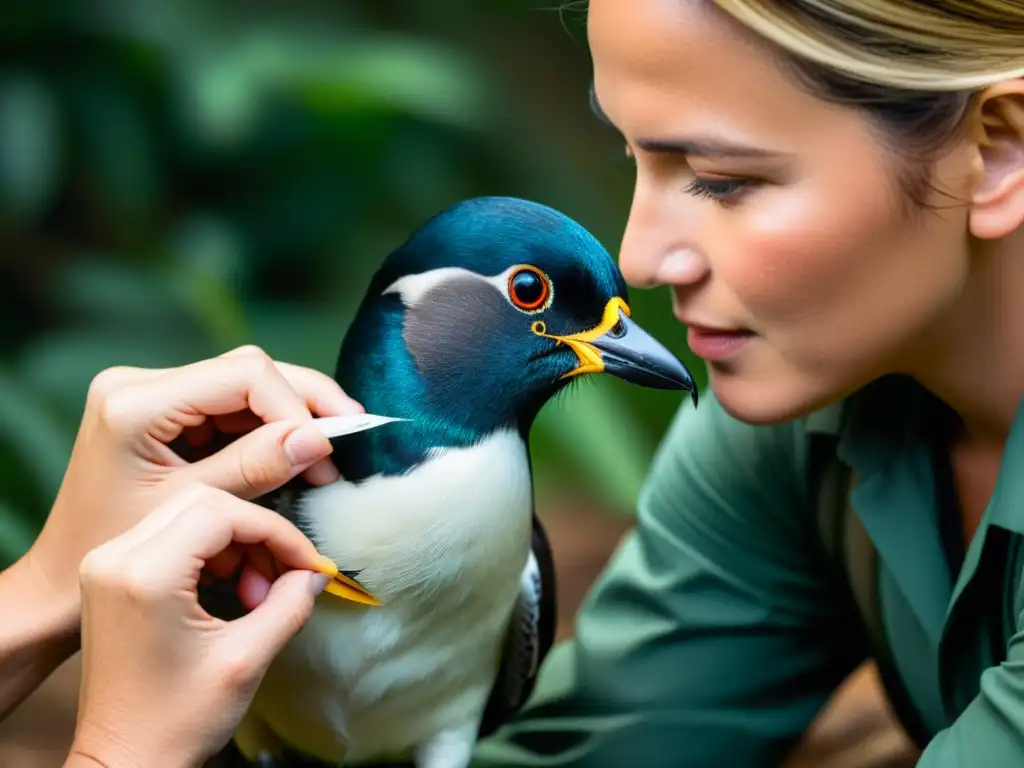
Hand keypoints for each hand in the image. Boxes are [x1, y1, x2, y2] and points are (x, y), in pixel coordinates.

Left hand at [25, 344, 360, 630]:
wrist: (61, 584)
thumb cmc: (116, 556)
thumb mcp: (193, 509)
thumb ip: (255, 468)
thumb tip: (318, 439)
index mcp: (134, 404)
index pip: (243, 376)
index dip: (295, 408)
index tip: (328, 452)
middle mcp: (138, 385)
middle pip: (248, 371)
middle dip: (304, 403)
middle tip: (353, 431)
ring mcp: (149, 396)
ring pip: (246, 386)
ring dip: (292, 417)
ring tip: (330, 454)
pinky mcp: (162, 413)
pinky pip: (230, 409)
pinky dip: (268, 431)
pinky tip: (298, 456)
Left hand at [68, 483, 336, 767]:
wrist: (121, 760)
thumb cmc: (174, 721)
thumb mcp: (246, 660)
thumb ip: (289, 604)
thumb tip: (315, 573)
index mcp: (144, 575)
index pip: (223, 513)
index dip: (276, 531)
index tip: (305, 563)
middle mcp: (115, 557)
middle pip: (205, 502)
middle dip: (257, 531)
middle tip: (285, 573)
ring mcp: (107, 562)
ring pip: (189, 512)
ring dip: (235, 540)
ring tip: (258, 590)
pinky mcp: (109, 573)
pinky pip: (170, 533)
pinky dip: (211, 550)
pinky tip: (231, 587)